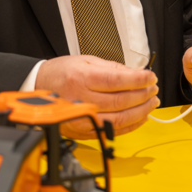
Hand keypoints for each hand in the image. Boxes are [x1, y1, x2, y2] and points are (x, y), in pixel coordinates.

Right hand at [35, 55, 158, 138]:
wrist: (37, 89)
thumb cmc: (60, 73)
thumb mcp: (85, 60)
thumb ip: (112, 68)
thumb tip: (136, 75)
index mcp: (81, 78)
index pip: (117, 81)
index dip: (138, 80)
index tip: (150, 77)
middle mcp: (81, 99)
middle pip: (121, 101)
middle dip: (143, 95)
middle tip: (153, 89)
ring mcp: (82, 117)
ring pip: (119, 119)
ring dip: (141, 112)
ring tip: (151, 103)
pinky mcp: (83, 131)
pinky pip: (112, 131)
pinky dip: (130, 125)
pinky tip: (139, 116)